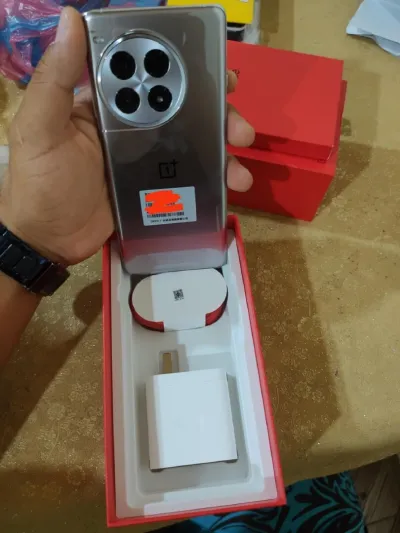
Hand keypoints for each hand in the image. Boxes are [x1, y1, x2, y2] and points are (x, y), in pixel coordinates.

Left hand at [0, 7, 253, 265]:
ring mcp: (146, 159)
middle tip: (238, 123)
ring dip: (221, 148)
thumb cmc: (41, 183)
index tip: (213, 67)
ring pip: (192, 144)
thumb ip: (56, 78)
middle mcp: (130, 127)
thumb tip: (70, 19)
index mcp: (105, 105)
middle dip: (215, 111)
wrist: (49, 240)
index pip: (146, 76)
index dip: (180, 68)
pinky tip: (230, 186)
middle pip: (181, 109)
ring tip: (239, 163)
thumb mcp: (41, 128)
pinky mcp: (155, 188)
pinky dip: (212, 179)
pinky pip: (189, 177)